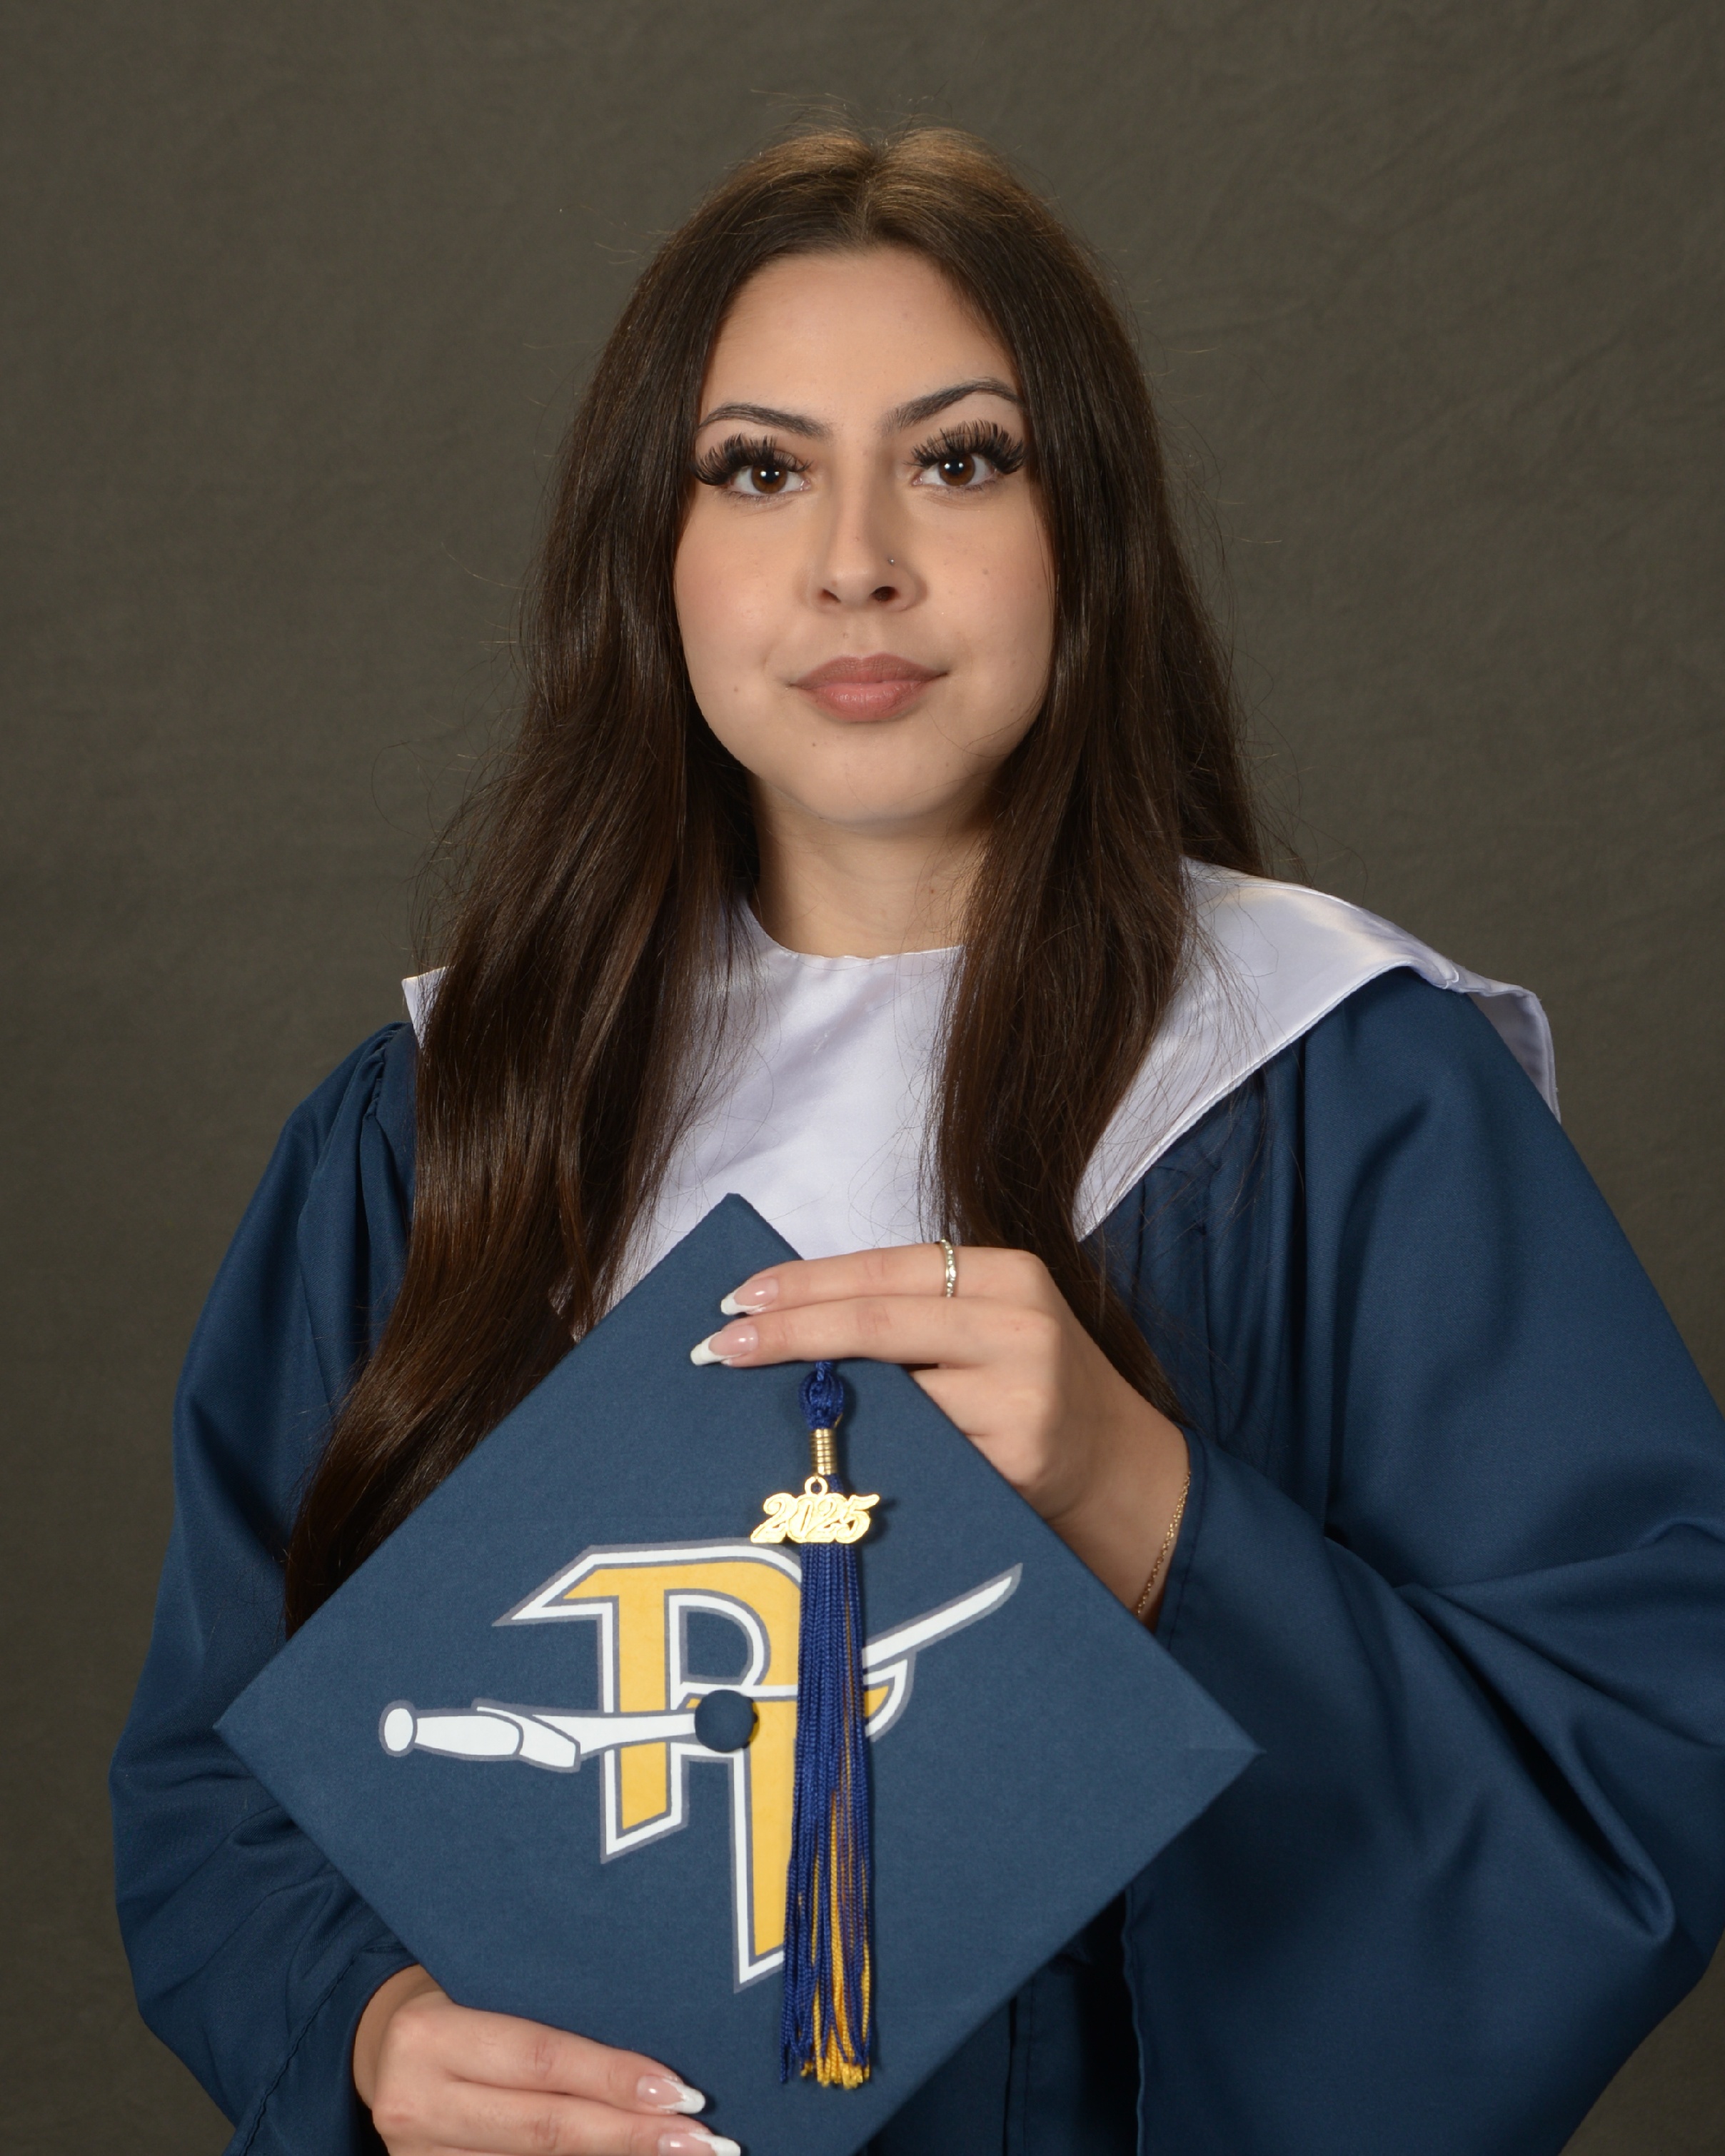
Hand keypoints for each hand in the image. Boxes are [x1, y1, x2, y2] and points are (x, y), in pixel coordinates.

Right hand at [353, 1966, 737, 2155]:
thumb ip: (548, 2019)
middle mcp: (417, 2102)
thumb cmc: (457, 1996)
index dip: (614, 2078)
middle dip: (630, 2136)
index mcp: (431, 2036)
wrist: (381, 2045)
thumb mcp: (487, 1986)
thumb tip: (649, 2058)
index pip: (542, 2059)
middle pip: (544, 2127)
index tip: (680, 2091)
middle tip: (701, 2142)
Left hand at [691, 1244, 1188, 1617]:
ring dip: (817, 1397)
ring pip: (893, 1390)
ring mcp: (1022, 1393)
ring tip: (751, 1398)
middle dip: (788, 1334)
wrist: (1121, 1472)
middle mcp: (1020, 1324)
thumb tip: (787, 1314)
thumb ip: (913, 1317)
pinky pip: (920, 1448)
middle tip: (720, 1348)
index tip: (738, 1299)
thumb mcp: (987, 1329)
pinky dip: (866, 1447)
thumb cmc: (1031, 1392)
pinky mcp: (1017, 1458)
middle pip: (877, 1322)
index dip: (803, 1284)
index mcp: (1008, 1275)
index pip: (882, 1271)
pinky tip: (824, 1451)